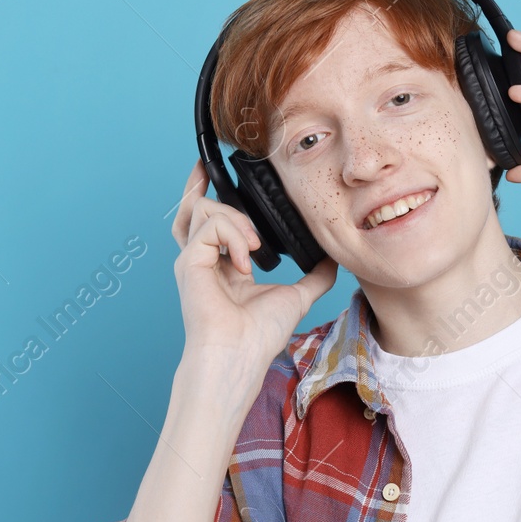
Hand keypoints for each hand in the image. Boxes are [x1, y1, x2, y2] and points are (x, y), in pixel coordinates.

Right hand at [171, 160, 337, 373]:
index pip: (209, 220)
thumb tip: (332, 258)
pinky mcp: (188, 262)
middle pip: (194, 207)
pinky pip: (210, 227)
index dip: (206, 191)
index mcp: (222, 264)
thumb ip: (314, 275)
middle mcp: (202, 259)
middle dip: (202, 183)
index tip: (211, 167)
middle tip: (214, 169)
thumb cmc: (259, 335)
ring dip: (236, 221)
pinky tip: (245, 261)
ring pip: (204, 210)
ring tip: (255, 248)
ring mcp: (192, 260)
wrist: (241, 355)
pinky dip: (233, 236)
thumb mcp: (297, 296)